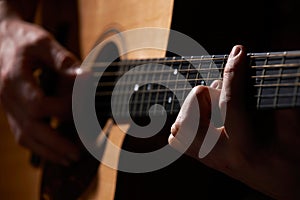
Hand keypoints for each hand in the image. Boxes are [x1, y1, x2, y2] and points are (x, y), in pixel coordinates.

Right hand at [0, 17, 80, 165]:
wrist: (1, 38)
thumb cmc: (23, 39)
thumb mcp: (42, 41)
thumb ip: (62, 59)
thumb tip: (85, 76)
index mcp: (14, 78)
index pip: (38, 105)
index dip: (62, 109)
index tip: (84, 108)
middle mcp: (7, 97)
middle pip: (30, 128)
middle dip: (55, 144)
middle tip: (77, 155)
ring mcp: (7, 106)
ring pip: (24, 136)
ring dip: (47, 151)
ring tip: (68, 159)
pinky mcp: (11, 110)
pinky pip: (21, 133)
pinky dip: (38, 145)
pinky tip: (53, 151)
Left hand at [169, 45, 299, 198]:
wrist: (289, 188)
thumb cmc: (294, 159)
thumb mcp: (291, 128)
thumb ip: (272, 99)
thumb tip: (252, 72)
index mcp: (244, 146)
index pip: (231, 100)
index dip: (234, 71)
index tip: (238, 52)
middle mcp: (219, 154)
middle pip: (192, 111)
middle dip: (209, 93)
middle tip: (227, 95)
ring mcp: (208, 160)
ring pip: (178, 126)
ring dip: (194, 108)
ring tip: (215, 108)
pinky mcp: (204, 161)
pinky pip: (177, 140)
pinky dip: (186, 123)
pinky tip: (205, 120)